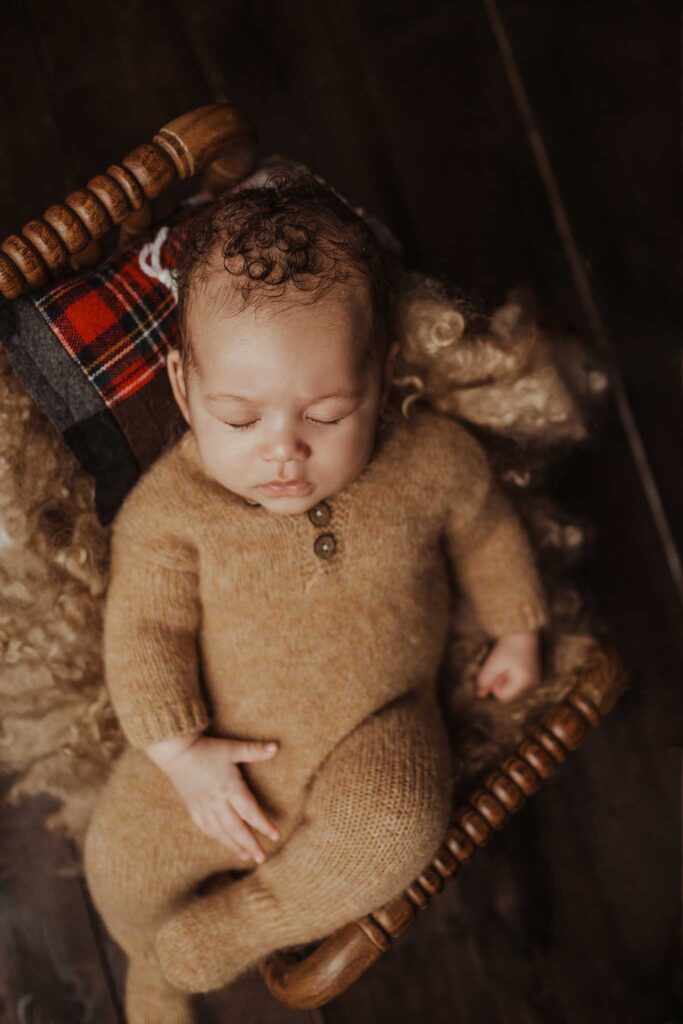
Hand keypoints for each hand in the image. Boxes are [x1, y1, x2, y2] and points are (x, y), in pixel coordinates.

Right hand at [146, 733, 280, 862]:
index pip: (250, 812)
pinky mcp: (193, 808)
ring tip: (246, 857)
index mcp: (230, 788)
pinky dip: (217, 838)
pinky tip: (224, 843)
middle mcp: (217, 802)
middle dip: (250, 845)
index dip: (263, 825)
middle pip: (237, 829)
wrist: (176, 752)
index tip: (275, 837)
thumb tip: (276, 747)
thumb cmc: (207, 749)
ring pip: (221, 832)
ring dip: (234, 846)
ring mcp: (204, 807)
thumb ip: (254, 750)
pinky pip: (206, 828)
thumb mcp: (232, 748)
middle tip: (261, 858)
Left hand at [475, 631, 541, 702]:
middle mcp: (533, 684)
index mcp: (525, 683)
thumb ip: (484, 680)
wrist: (522, 629)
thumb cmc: (508, 645)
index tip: (496, 669)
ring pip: (511, 686)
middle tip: (501, 664)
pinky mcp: (532, 674)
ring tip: (506, 661)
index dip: (494, 684)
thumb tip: (479, 695)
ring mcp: (534, 679)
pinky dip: (510, 673)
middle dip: (500, 680)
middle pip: (507, 692)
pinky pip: (516, 680)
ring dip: (504, 676)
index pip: (502, 697)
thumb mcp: (493, 663)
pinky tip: (511, 661)